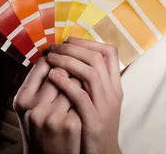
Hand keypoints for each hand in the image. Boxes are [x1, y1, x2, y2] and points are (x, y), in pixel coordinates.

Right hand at [13, 57, 82, 153]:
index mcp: (23, 100)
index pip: (41, 65)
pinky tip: (88, 95)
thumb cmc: (40, 130)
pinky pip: (83, 99)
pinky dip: (86, 93)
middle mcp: (36, 109)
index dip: (55, 57)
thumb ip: (36, 85)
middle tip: (77, 61)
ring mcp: (55, 118)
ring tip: (83, 78)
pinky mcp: (72, 125)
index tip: (63, 55)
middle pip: (60, 73)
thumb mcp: (29, 108)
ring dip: (81, 77)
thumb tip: (50, 57)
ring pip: (74, 84)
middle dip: (71, 65)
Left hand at [47, 37, 123, 153]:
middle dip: (73, 48)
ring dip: (68, 61)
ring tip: (51, 58)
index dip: (88, 42)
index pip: (110, 52)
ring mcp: (105, 107)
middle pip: (97, 59)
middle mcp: (113, 93)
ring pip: (90, 73)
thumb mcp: (99, 99)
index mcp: (115, 85)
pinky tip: (53, 76)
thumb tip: (73, 56)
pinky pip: (80, 96)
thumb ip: (91, 80)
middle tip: (55, 46)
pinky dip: (66, 83)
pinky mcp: (94, 121)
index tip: (69, 40)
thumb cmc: (95, 124)